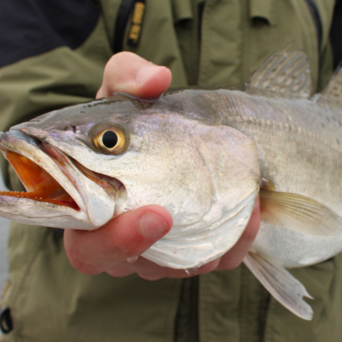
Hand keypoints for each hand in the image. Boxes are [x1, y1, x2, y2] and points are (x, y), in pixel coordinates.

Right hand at [64, 52, 260, 278]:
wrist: (172, 132)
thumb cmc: (134, 117)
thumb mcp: (124, 88)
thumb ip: (128, 75)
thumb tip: (155, 79)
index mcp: (90, 210)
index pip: (87, 248)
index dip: (113, 241)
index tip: (152, 213)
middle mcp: (121, 240)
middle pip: (129, 265)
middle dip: (149, 247)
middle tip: (170, 216)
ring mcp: (159, 250)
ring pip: (180, 266)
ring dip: (208, 241)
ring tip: (238, 204)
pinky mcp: (197, 250)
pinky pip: (219, 258)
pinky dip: (238, 239)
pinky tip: (254, 211)